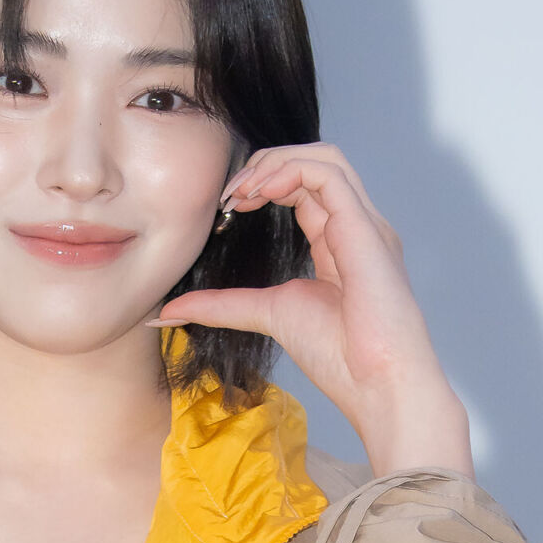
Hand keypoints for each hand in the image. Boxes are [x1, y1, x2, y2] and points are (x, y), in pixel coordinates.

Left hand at [150, 142, 473, 478]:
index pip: (302, 184)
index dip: (261, 182)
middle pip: (313, 160)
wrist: (377, 385)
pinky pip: (329, 175)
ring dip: (275, 163)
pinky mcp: (366, 229)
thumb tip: (165, 312)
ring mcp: (365, 224)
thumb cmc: (339, 356)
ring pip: (324, 157)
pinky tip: (261, 193)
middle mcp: (356, 224)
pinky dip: (289, 171)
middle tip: (230, 195)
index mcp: (337, 238)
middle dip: (264, 165)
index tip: (228, 205)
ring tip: (244, 191)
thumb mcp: (265, 314)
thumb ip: (219, 305)